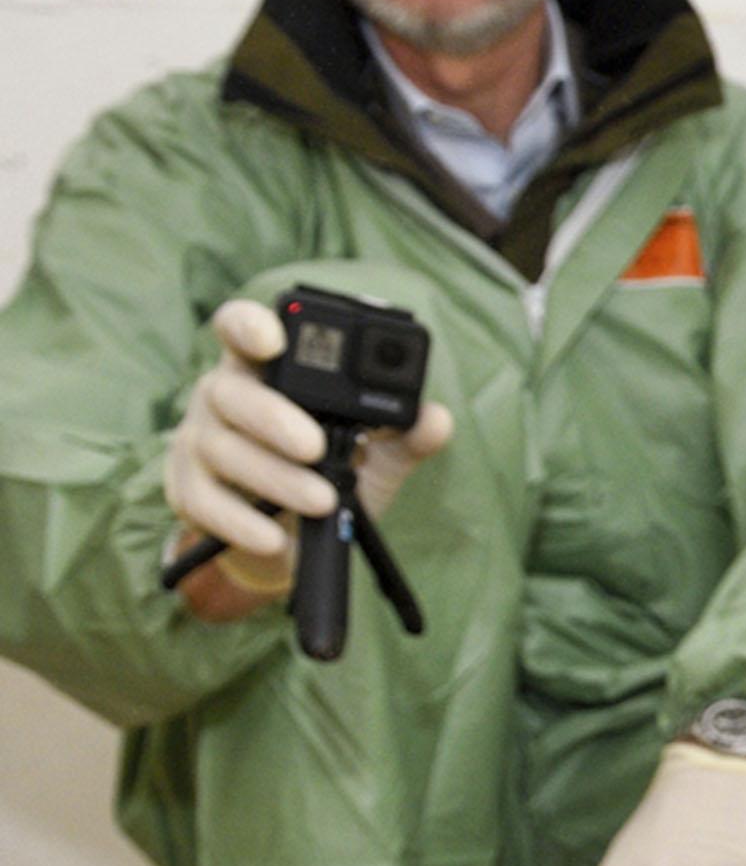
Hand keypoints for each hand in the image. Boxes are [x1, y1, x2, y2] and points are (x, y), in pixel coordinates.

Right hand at [164, 299, 453, 598]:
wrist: (298, 539)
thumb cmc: (332, 475)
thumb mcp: (378, 456)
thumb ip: (406, 435)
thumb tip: (437, 420)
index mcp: (266, 371)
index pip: (242, 329)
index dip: (249, 326)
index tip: (273, 340)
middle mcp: (224, 396)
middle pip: (230, 392)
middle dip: (273, 418)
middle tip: (316, 446)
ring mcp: (200, 442)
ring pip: (221, 448)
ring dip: (274, 477)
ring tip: (321, 500)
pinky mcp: (189, 490)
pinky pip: (205, 502)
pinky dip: (241, 522)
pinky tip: (272, 537)